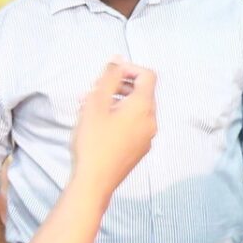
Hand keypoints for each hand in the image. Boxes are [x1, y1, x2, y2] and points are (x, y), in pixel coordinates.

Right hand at [70, 61, 158, 194]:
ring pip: (136, 110)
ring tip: (90, 107)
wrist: (95, 182)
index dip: (129, 69)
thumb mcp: (96, 103)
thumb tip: (118, 60)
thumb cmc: (93, 141)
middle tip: (94, 90)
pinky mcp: (139, 149)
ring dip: (116, 102)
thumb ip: (108, 77)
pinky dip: (120, 117)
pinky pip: (134, 125)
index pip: (147, 75)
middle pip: (142, 92)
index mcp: (144, 107)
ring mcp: (147, 137)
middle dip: (119, 86)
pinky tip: (98, 125)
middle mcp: (151, 121)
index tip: (108, 75)